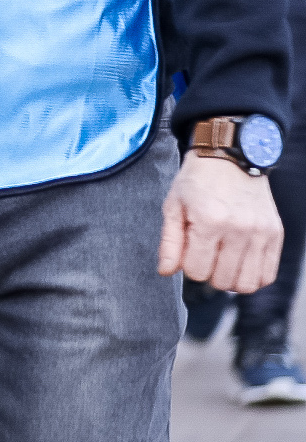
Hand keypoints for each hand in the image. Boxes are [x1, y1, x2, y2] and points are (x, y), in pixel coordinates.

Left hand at [158, 154, 284, 292]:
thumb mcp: (173, 206)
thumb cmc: (197, 181)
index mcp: (209, 221)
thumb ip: (170, 242)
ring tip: (222, 262)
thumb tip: (166, 271)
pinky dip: (253, 277)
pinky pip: (267, 275)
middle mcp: (239, 230)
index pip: (196, 271)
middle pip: (222, 281)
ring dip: (231, 279)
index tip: (188, 251)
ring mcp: (260, 233)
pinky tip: (240, 263)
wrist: (230, 157)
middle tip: (205, 255)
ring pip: (247, 284)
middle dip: (208, 274)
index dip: (188, 266)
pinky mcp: (275, 234)